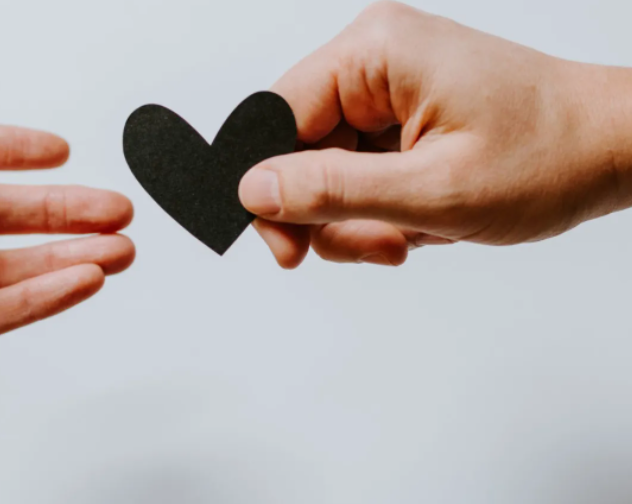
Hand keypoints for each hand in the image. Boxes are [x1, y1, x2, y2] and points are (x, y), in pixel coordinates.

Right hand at [239, 1, 631, 267]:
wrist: (613, 149)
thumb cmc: (548, 156)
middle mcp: (373, 60)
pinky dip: (378, 209)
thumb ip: (333, 191)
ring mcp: (387, 88)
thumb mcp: (433, 190)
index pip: (274, 118)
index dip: (269, 188)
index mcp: (373, 52)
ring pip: (326, 169)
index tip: (287, 249)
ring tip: (410, 235)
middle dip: (328, 213)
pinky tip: (417, 221)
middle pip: (298, 149)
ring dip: (358, 218)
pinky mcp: (400, 115)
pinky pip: (357, 171)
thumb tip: (253, 190)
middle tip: (376, 247)